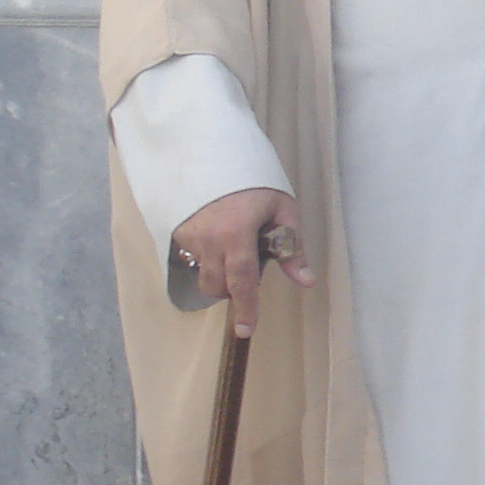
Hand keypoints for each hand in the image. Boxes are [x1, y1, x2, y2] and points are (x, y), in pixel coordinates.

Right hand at [172, 186, 313, 338]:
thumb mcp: (284, 209)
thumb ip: (292, 248)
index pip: (242, 281)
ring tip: (234, 253)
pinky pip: (192, 259)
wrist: (217, 153)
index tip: (246, 330)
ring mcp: (190, 235)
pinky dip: (206, 259)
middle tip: (249, 272)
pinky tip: (218, 240)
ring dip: (219, 278)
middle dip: (234, 291)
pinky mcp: (178, 231)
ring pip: (203, 277)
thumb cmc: (257, 182)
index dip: (246, 308)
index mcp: (237, 233)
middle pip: (218, 286)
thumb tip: (306, 281)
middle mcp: (209, 238)